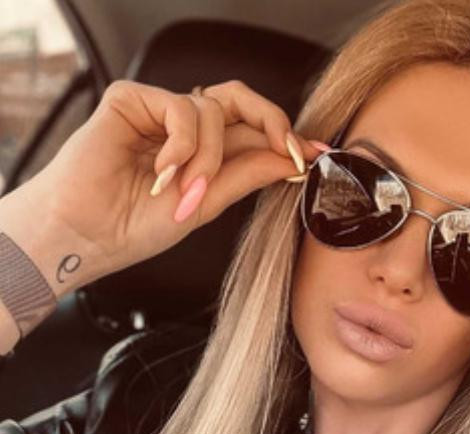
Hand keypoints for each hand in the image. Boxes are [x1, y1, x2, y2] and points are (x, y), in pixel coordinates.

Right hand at [27, 78, 319, 280]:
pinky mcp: (133, 100)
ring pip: (214, 109)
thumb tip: (292, 157)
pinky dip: (181, 143)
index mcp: (204, 155)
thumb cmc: (133, 227)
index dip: (288, 139)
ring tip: (185, 193)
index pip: (253, 134)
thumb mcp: (206, 205)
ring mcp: (159, 113)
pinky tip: (162, 173)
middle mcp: (185, 130)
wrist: (86, 236)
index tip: (320, 153)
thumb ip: (246, 174)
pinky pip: (181, 106)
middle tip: (290, 151)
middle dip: (273, 122)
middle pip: (242, 102)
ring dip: (208, 157)